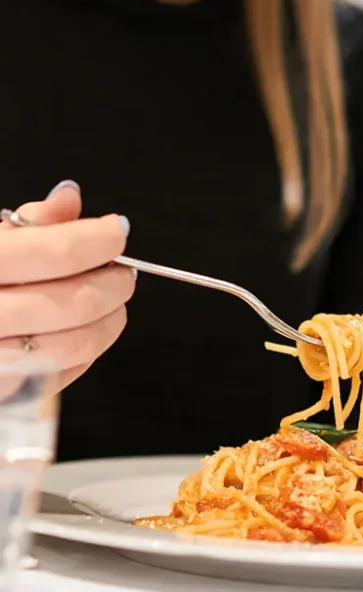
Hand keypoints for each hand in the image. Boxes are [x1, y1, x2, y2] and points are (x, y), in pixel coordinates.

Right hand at [0, 181, 135, 389]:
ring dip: (110, 319)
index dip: (100, 239)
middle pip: (76, 302)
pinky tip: (85, 331)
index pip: (56, 253)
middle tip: (122, 271)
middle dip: (115, 283)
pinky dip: (86, 351)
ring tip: (113, 301)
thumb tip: (69, 198)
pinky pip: (62, 376)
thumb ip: (25, 223)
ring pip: (76, 344)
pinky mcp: (5, 393)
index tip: (117, 231)